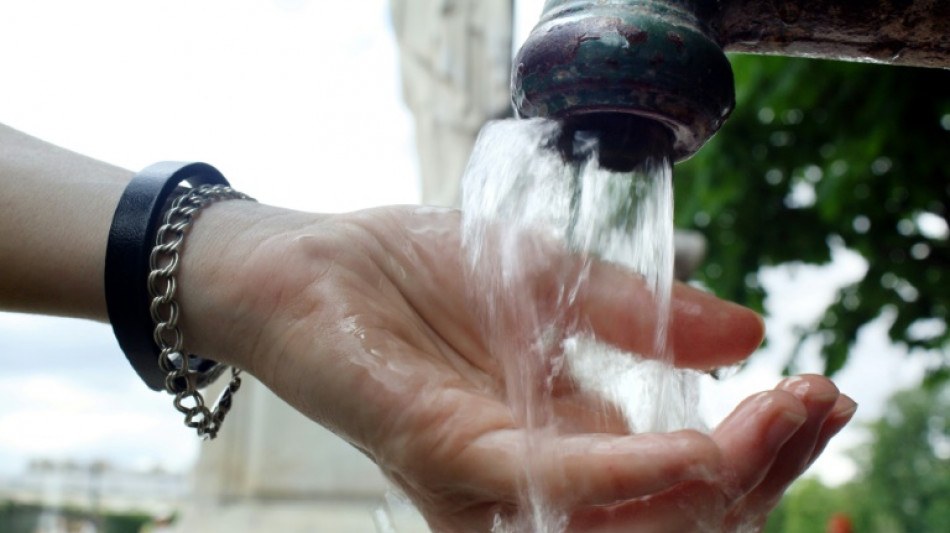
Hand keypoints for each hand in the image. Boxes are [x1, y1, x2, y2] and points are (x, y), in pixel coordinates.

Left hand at [177, 203, 852, 531]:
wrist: (302, 264)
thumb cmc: (411, 276)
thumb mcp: (544, 278)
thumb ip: (638, 313)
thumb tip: (748, 333)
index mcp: (560, 437)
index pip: (679, 475)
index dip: (758, 445)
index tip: (817, 392)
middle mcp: (532, 478)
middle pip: (670, 513)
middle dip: (758, 469)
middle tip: (816, 406)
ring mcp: (489, 477)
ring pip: (626, 519)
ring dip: (717, 479)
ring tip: (781, 421)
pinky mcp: (443, 453)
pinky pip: (546, 481)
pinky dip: (626, 475)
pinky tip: (691, 449)